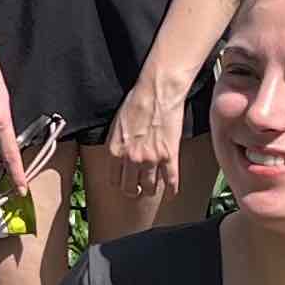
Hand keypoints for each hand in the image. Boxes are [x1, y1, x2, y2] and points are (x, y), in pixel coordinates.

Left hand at [102, 74, 184, 204]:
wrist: (157, 91)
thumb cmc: (136, 102)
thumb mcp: (116, 125)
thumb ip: (116, 145)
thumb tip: (118, 158)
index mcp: (115, 151)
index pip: (113, 181)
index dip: (119, 183)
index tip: (124, 182)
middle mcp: (131, 158)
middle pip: (129, 189)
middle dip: (133, 190)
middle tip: (137, 189)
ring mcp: (151, 159)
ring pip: (149, 188)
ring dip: (150, 190)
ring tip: (152, 188)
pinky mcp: (169, 156)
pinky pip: (171, 181)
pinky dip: (170, 191)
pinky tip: (170, 194)